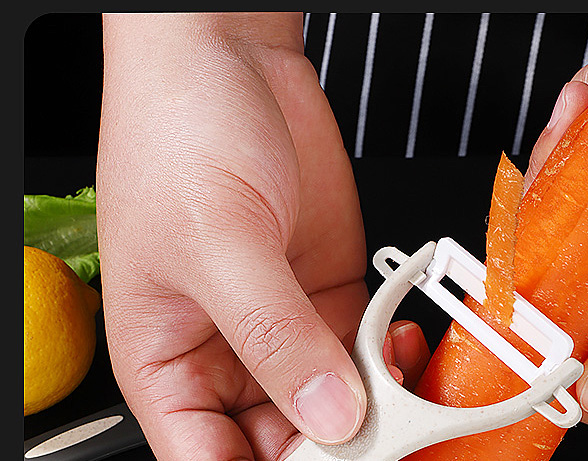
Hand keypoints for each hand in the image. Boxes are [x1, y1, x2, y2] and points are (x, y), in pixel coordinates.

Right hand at [98, 13, 370, 459]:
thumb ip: (274, 334)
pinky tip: (406, 345)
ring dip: (375, 407)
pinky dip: (391, 358)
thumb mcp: (218, 244)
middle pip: (280, 439)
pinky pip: (366, 350)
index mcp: (165, 360)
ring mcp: (283, 322)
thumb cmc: (176, 135)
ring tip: (405, 393)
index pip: (209, 459)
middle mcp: (225, 349)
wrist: (226, 60)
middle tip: (383, 436)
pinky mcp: (327, 289)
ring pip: (334, 401)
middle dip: (334, 446)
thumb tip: (328, 417)